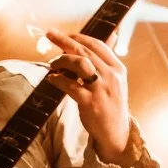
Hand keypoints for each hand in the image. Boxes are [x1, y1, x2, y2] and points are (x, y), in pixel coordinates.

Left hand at [45, 28, 129, 162]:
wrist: (116, 133)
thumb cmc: (111, 105)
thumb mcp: (115, 80)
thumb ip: (108, 60)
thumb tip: (112, 34)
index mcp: (118, 69)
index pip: (98, 45)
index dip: (79, 37)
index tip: (65, 35)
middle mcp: (111, 76)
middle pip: (85, 51)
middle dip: (65, 41)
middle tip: (49, 35)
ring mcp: (101, 89)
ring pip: (79, 64)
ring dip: (62, 60)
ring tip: (52, 64)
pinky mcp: (90, 103)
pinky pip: (70, 85)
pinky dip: (58, 79)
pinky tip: (52, 78)